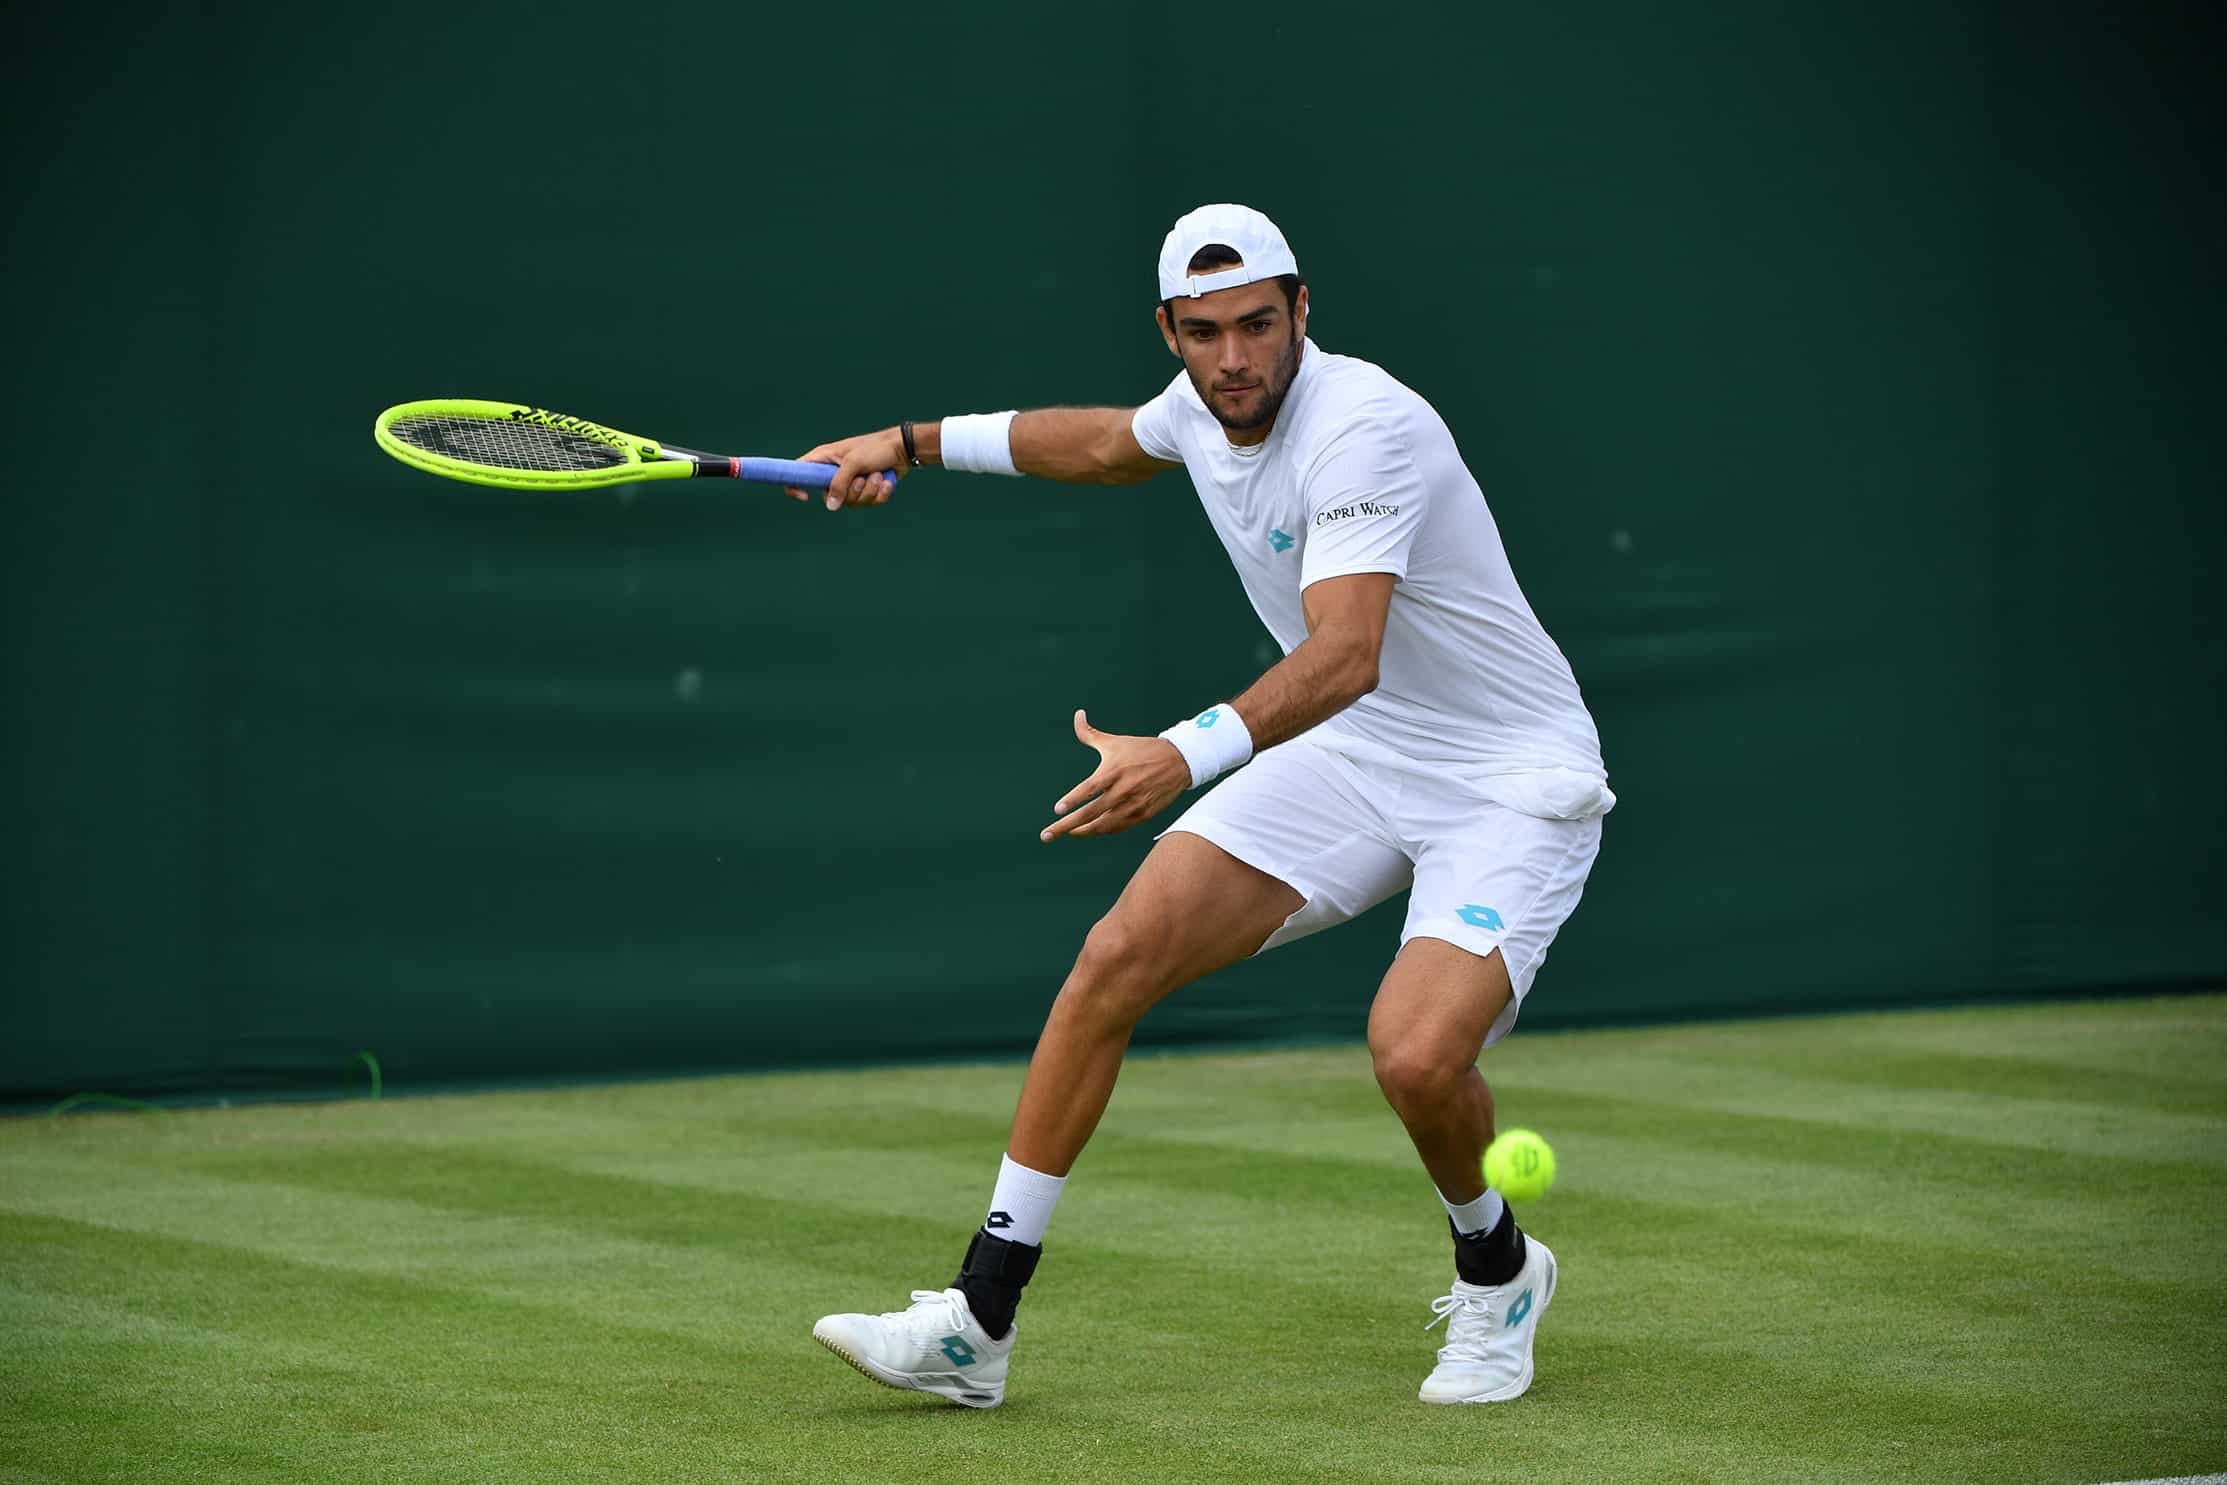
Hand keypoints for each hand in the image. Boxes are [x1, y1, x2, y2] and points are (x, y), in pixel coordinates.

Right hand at [786, 426, 908, 510]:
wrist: (903, 448)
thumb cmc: (876, 448)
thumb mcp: (854, 462)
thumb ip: (839, 484)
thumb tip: (830, 506)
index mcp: (824, 458)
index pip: (798, 473)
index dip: (794, 487)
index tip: (805, 497)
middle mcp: (834, 471)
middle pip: (830, 497)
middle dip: (852, 492)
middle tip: (863, 478)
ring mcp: (850, 482)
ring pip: (852, 502)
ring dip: (869, 491)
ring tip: (877, 475)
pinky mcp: (866, 489)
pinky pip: (868, 503)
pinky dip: (880, 494)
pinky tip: (886, 481)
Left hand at [1041, 709, 1191, 841]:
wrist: (1180, 761)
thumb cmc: (1142, 749)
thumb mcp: (1115, 741)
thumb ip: (1090, 733)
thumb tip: (1077, 714)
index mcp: (1115, 770)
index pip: (1090, 788)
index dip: (1073, 800)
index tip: (1057, 809)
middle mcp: (1124, 789)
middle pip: (1091, 813)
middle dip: (1067, 826)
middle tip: (1047, 834)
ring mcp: (1135, 804)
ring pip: (1104, 826)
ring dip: (1083, 832)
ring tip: (1067, 833)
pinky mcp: (1144, 814)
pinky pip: (1119, 828)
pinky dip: (1103, 830)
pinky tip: (1090, 830)